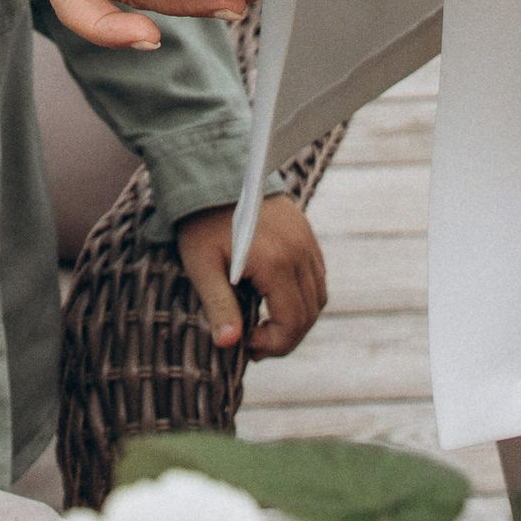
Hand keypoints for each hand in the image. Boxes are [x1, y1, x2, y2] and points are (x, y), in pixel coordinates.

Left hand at [177, 196, 327, 357]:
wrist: (214, 175)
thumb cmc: (202, 222)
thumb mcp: (202, 267)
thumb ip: (219, 307)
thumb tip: (229, 345)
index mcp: (276, 263)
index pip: (291, 323)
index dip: (273, 344)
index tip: (245, 344)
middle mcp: (300, 253)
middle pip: (309, 314)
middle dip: (285, 338)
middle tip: (254, 342)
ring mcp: (307, 241)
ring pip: (318, 297)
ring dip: (297, 318)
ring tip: (266, 324)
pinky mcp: (306, 233)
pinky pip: (317, 276)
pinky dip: (303, 296)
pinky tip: (277, 299)